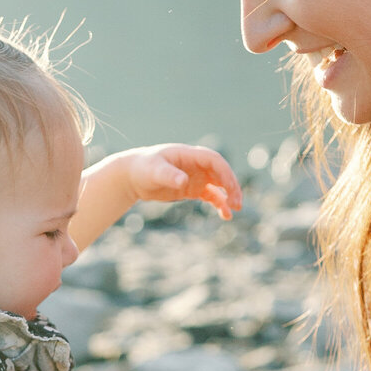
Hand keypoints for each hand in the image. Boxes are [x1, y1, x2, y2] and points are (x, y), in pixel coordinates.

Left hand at [114, 142, 242, 219]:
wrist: (133, 176)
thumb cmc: (143, 168)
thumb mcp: (154, 171)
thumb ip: (169, 175)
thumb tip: (184, 181)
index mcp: (190, 155)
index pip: (215, 160)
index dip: (225, 173)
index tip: (230, 188)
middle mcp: (197, 164)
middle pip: (222, 173)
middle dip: (232, 187)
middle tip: (237, 203)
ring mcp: (197, 176)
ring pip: (220, 185)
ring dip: (229, 196)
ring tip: (234, 210)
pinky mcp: (193, 189)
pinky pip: (212, 196)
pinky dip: (220, 204)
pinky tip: (226, 215)